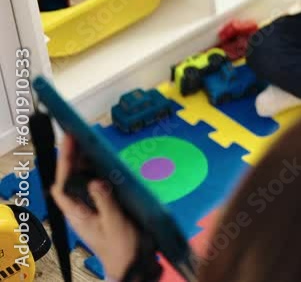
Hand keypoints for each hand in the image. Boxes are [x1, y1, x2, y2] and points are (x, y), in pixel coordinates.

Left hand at [51, 136, 138, 280]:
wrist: (135, 268)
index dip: (65, 163)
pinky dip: (103, 172)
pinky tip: (108, 163)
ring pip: (86, 181)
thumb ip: (106, 202)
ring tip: (90, 143)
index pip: (63, 185)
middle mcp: (84, 209)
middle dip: (74, 157)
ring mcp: (95, 209)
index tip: (70, 142)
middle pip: (73, 180)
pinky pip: (101, 186)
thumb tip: (96, 180)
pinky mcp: (109, 208)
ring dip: (87, 163)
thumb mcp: (115, 225)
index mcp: (79, 214)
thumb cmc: (124, 249)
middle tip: (78, 134)